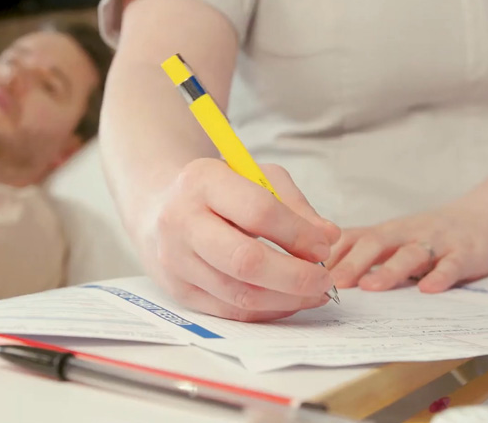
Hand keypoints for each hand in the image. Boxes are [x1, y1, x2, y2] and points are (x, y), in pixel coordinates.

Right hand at [138, 158, 339, 321]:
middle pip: (245, 261)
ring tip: (313, 293)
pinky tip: (288, 301)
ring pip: (240, 294)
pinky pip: (230, 312)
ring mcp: (176, 261)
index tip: (323, 246)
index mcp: (202, 181)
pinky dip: (266, 311)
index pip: (258, 212)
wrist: (159, 207)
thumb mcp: (254, 176)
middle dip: (294, 276)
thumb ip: (293, 204)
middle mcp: (181, 222)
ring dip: (286, 300)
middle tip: (324, 279)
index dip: (297, 234)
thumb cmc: (217, 190)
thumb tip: (328, 237)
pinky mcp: (178, 291)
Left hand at [328, 200, 487, 292]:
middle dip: (352, 263)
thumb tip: (315, 271)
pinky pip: (452, 264)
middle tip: (332, 282)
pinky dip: (440, 276)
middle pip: (375, 244)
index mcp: (385, 233)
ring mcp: (436, 242)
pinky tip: (428, 289)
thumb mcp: (392, 239)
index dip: (328, 255)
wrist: (486, 217)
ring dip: (389, 270)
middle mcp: (406, 234)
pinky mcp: (465, 253)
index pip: (350, 239)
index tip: (306, 271)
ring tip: (371, 287)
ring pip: (410, 254)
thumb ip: (360, 252)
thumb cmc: (428, 235)